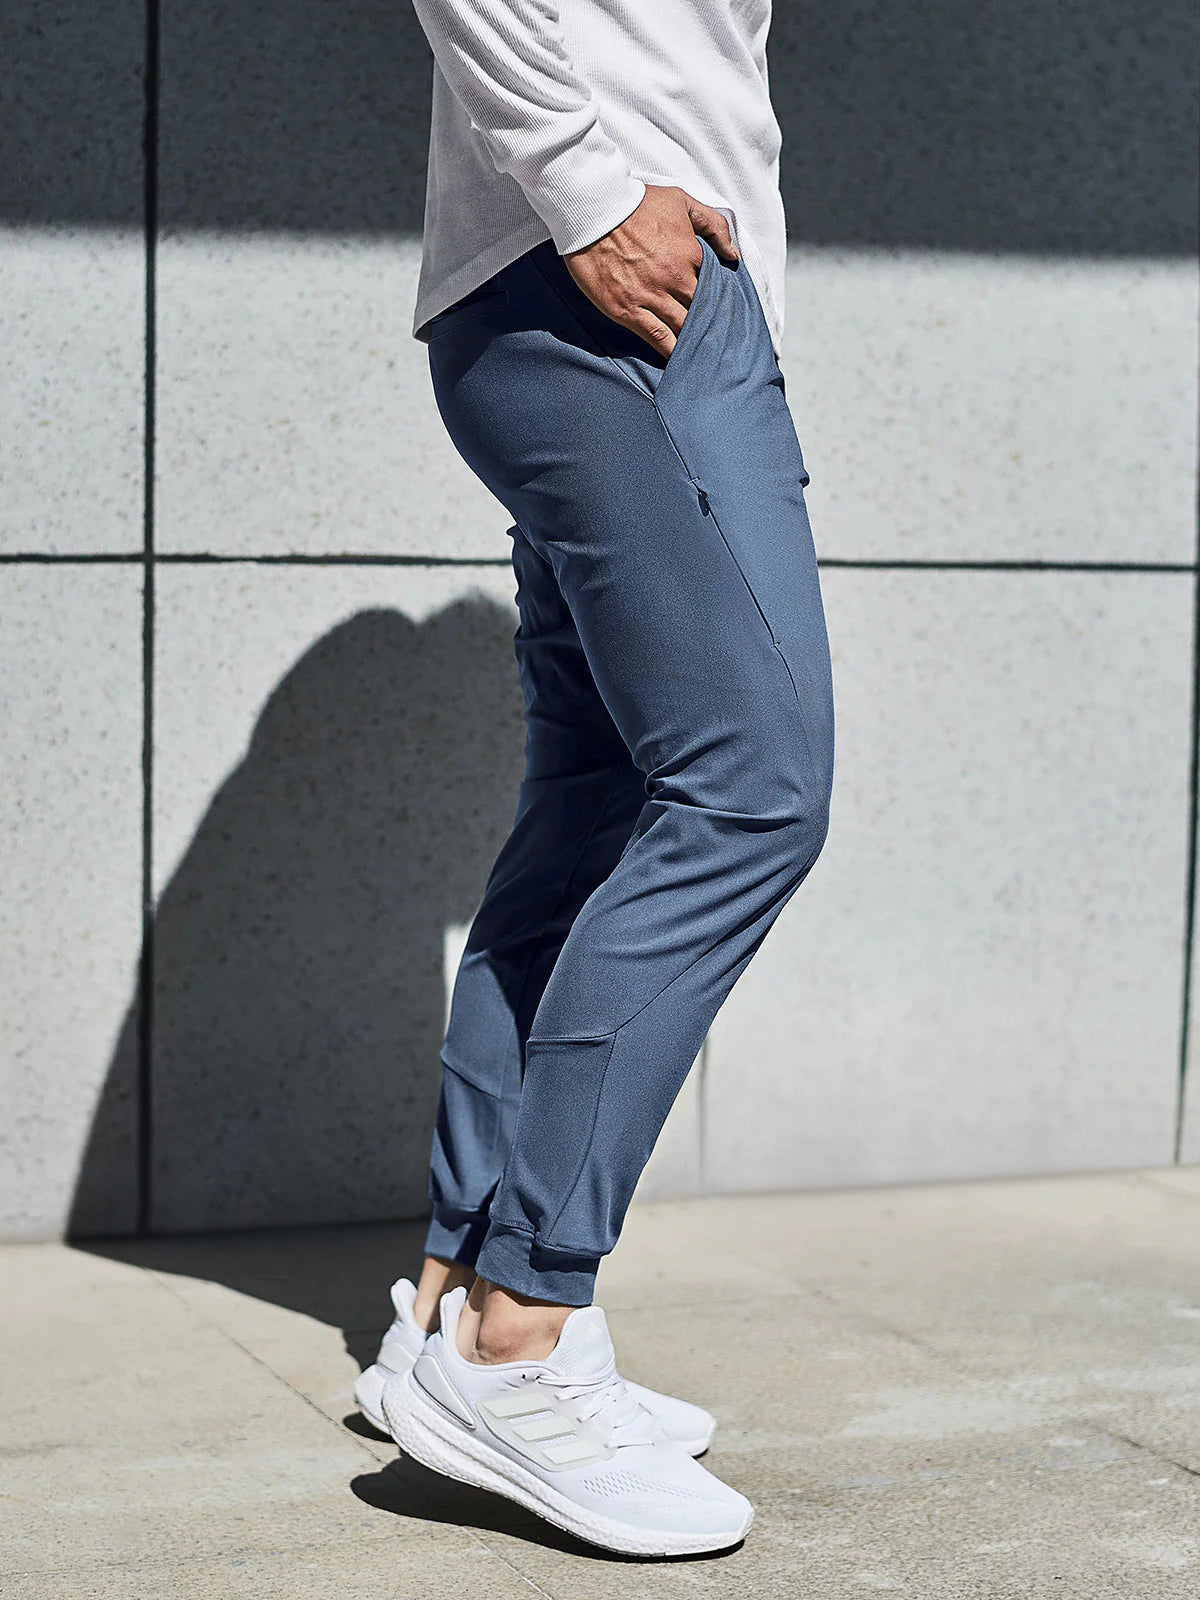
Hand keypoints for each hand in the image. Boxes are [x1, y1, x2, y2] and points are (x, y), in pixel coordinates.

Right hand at [564, 185, 738, 357]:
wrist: (594, 209)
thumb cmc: (636, 202)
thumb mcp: (682, 201)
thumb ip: (713, 225)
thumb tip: (733, 255)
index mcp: (692, 255)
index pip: (716, 287)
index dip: (721, 300)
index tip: (725, 311)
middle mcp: (676, 280)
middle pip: (703, 312)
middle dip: (712, 325)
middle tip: (720, 341)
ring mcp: (651, 297)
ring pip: (683, 329)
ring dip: (695, 343)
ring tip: (704, 357)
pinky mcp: (628, 311)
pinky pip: (657, 338)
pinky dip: (671, 352)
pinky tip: (680, 363)